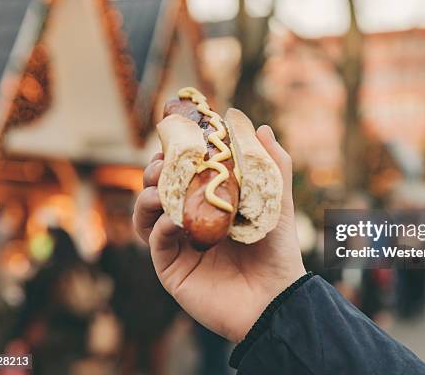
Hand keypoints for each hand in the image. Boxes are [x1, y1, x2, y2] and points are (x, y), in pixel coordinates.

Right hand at [133, 125, 305, 341]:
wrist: (275, 297)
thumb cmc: (278, 250)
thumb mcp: (277, 201)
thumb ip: (272, 164)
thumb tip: (260, 127)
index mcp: (211, 202)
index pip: (184, 172)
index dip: (177, 154)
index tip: (179, 137)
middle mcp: (190, 221)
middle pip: (158, 188)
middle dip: (156, 170)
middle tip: (163, 162)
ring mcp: (179, 244)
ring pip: (146, 212)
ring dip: (148, 194)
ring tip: (160, 187)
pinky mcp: (171, 268)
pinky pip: (155, 240)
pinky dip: (160, 225)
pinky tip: (176, 220)